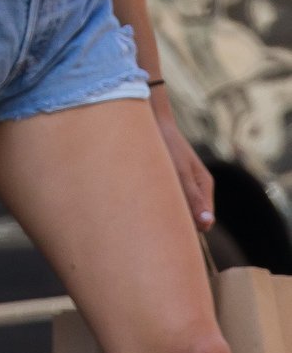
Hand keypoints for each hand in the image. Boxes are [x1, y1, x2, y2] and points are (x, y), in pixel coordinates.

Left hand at [151, 89, 214, 231]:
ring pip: (177, 209)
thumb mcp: (180, 172)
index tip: (171, 229)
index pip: (204, 221)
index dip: (190, 228)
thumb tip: (207, 224)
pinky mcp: (167, 182)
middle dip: (176, 221)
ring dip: (164, 211)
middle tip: (156, 216)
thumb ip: (193, 197)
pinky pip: (165, 200)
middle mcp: (195, 188)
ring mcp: (182, 185)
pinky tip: (144, 197)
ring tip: (149, 202)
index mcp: (204, 185)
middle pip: (191, 217)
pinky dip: (156, 203)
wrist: (151, 124)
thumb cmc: (167, 146)